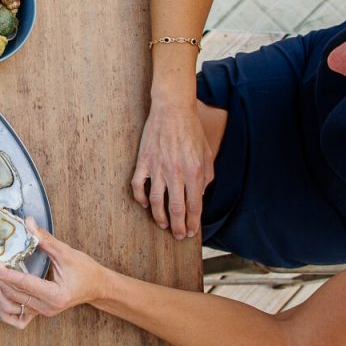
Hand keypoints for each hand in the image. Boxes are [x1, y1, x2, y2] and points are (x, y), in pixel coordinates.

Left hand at [0, 218, 108, 328]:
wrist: (98, 286)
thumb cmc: (86, 271)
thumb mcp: (66, 253)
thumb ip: (45, 239)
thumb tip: (28, 223)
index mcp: (55, 294)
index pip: (22, 283)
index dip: (4, 272)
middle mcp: (47, 307)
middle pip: (14, 295)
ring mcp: (43, 313)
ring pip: (12, 308)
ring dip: (0, 293)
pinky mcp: (40, 313)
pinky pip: (19, 320)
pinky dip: (6, 313)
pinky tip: (0, 301)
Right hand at [131, 99, 213, 239]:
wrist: (173, 109)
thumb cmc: (192, 131)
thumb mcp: (207, 154)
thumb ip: (206, 176)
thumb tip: (200, 195)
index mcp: (194, 171)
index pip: (194, 205)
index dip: (193, 222)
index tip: (191, 232)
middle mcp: (176, 172)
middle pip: (177, 208)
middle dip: (178, 227)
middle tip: (178, 236)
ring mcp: (158, 167)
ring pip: (156, 201)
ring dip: (159, 217)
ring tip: (163, 224)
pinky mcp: (144, 161)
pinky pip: (138, 185)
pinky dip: (140, 198)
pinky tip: (145, 204)